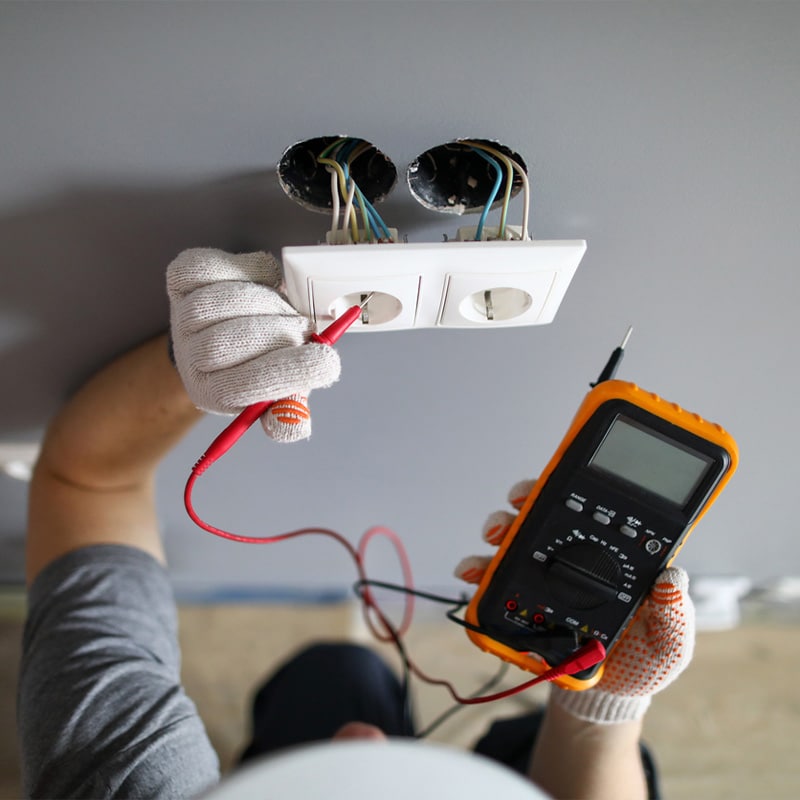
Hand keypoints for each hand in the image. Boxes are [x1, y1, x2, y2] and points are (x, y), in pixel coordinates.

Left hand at [167, 248, 340, 441]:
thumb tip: (295, 426)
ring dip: (267, 301)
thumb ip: (289, 411)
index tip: (326, 362)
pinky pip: (212, 267)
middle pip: (227, 341)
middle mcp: (190, 355)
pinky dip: (246, 268)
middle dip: (278, 332)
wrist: (227, 329)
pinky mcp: (182, 279)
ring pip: (223, 301)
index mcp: (211, 391)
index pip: (244, 386)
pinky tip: (262, 280)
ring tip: (283, 311)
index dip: (288, 372)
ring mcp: (182, 315)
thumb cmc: (257, 361)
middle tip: (303, 332)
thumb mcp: (277, 394)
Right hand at [456, 479, 695, 722]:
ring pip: (517, 539)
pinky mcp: (524, 598)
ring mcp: (547, 575)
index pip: (593, 511)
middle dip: (524, 503)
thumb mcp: (670, 642)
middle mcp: (577, 557)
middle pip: (546, 515)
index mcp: (615, 557)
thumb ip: (675, 612)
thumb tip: (672, 575)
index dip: (569, 490)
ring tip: (491, 541)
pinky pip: (498, 578)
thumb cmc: (643, 662)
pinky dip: (480, 570)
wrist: (608, 696)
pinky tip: (472, 573)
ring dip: (499, 530)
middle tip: (515, 507)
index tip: (553, 485)